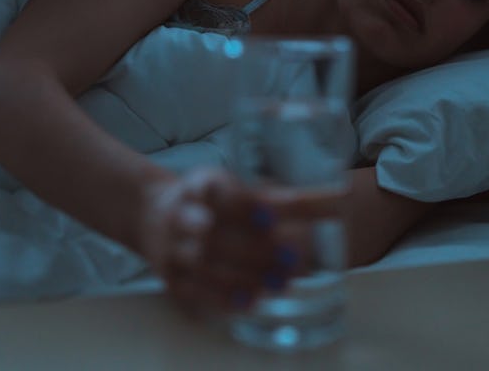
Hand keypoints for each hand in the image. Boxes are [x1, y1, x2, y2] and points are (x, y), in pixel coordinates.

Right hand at [139, 168, 342, 314]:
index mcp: (199, 185)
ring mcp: (170, 246)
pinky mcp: (168, 276)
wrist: (151, 214)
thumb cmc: (208, 200)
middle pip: (212, 232)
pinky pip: (191, 291)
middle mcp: (179, 214)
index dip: (242, 204)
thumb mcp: (237, 186)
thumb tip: (337, 199)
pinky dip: (221, 299)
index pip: (217, 191)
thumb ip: (280, 197)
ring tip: (279, 283)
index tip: (270, 215)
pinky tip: (250, 302)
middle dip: (252, 247)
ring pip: (202, 264)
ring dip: (242, 276)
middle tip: (292, 257)